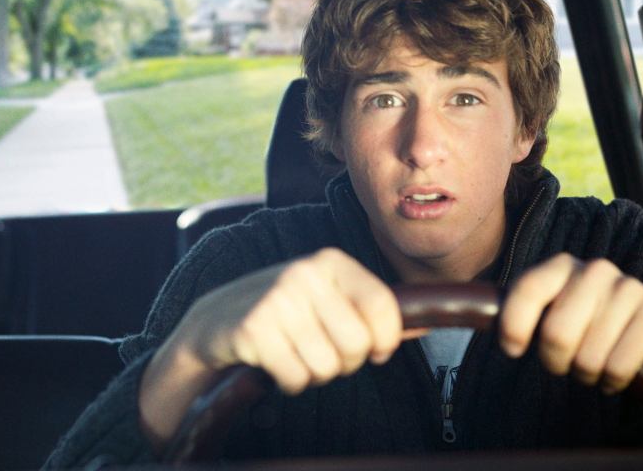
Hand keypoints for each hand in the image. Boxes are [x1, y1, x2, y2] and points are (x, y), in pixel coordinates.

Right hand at [139, 247, 401, 446]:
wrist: (215, 320)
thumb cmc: (283, 311)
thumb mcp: (328, 297)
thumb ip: (373, 310)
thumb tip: (426, 324)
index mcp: (331, 262)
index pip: (383, 308)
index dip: (385, 340)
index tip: (374, 349)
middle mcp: (305, 274)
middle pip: (357, 344)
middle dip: (344, 361)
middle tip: (321, 350)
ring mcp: (277, 300)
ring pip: (328, 366)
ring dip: (314, 373)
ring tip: (295, 353)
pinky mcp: (254, 330)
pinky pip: (297, 378)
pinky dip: (290, 381)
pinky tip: (275, 363)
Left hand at [498, 253, 642, 417]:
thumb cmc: (596, 329)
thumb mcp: (557, 316)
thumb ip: (522, 313)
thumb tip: (473, 312)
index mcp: (563, 266)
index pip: (528, 289)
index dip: (513, 325)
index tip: (513, 351)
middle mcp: (596, 270)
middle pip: (555, 334)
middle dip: (556, 362)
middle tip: (567, 364)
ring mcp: (630, 288)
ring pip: (587, 357)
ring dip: (588, 375)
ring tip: (597, 367)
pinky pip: (617, 367)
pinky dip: (613, 382)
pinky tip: (618, 374)